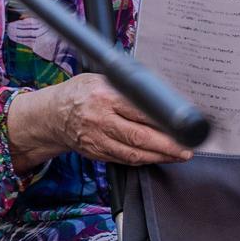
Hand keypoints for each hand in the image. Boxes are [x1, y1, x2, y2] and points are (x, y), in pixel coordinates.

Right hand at [49, 73, 193, 165]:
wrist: (53, 114)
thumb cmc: (80, 93)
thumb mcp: (101, 80)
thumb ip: (127, 89)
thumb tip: (161, 93)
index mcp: (103, 96)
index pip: (139, 111)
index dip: (163, 121)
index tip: (181, 126)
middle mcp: (99, 119)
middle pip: (139, 137)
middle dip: (168, 146)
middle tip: (187, 148)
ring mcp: (96, 139)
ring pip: (134, 153)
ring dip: (160, 157)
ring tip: (178, 155)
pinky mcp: (96, 153)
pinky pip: (125, 159)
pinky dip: (144, 160)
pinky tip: (157, 157)